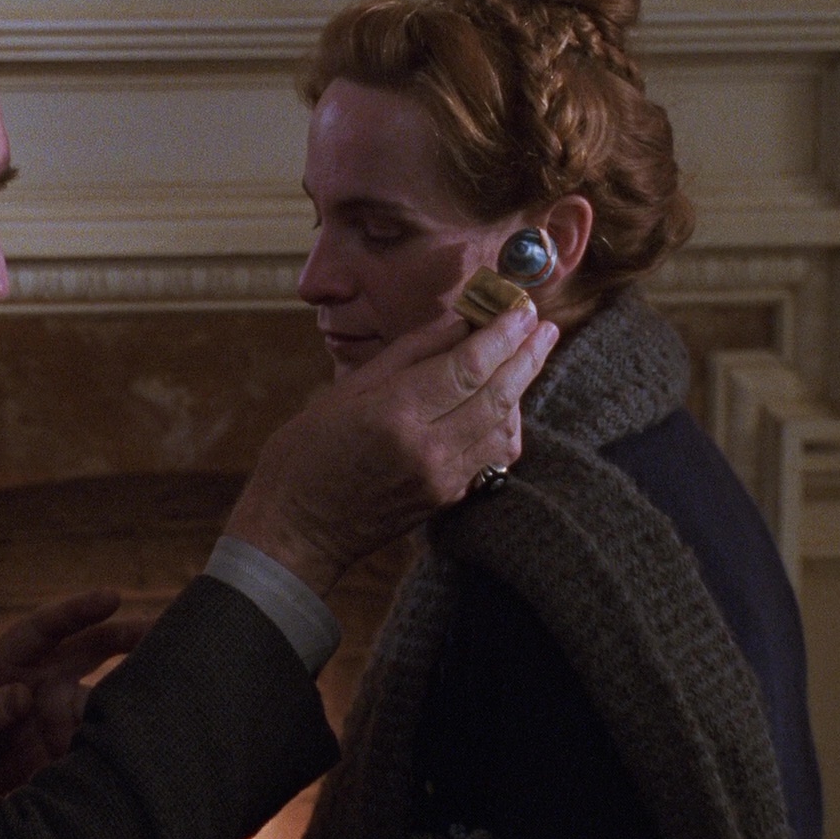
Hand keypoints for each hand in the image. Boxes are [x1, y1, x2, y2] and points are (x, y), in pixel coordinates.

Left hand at [0, 589, 149, 793]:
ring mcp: (59, 707)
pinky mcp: (68, 740)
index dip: (79, 610)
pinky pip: (97, 733)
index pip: (48, 627)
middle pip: (90, 647)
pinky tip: (144, 737)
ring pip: (102, 692)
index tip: (112, 596)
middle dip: (126, 636)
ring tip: (161, 693)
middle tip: (163, 629)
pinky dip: (118, 734)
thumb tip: (22, 697)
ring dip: (127, 692)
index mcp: (10, 659)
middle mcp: (42, 676)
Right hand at [226, 304, 557, 594]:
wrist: (297, 530)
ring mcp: (444, 478)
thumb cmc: (306, 454)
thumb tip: (456, 320)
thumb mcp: (345, 390)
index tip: (522, 308)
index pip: (468, 367)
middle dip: (526, 355)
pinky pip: (495, 455)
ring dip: (521, 388)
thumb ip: (408, 353)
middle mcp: (428, 448)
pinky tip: (505, 402)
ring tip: (526, 356)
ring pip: (505, 427)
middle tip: (542, 325)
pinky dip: (506, 423)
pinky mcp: (450, 498)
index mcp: (396, 414)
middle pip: (497, 395)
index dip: (502, 334)